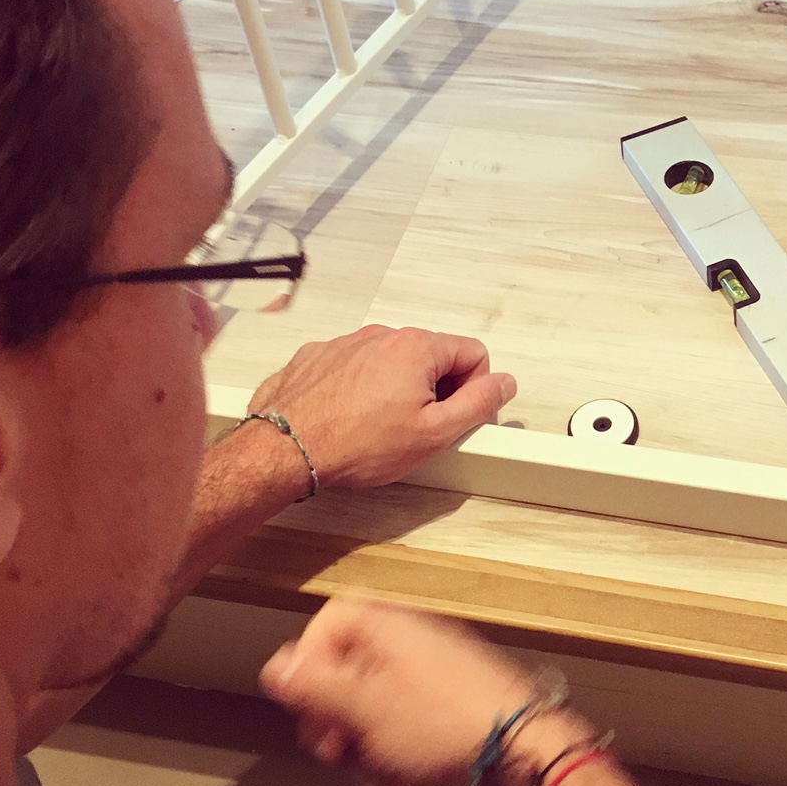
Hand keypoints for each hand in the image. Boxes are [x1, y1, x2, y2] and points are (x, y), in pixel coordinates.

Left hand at [247, 325, 515, 491]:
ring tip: (376, 427)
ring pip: (391, 361)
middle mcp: (381, 335)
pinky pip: (355, 366)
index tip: (452, 417)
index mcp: (416, 347)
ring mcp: (346, 343)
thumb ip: (478, 404)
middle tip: (414, 429)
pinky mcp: (318, 356)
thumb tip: (503, 384)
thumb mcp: (433, 434)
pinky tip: (348, 417)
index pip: (474, 354)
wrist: (283, 451)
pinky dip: (359, 388)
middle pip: (432, 356)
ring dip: (395, 389)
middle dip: (432, 390)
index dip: (473, 391)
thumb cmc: (352, 445)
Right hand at [260, 598, 576, 785]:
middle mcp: (413, 645)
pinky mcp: (453, 715)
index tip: (305, 704)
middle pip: (350, 674)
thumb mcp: (365, 707)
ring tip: (378, 780)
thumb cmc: (446, 724)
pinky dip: (399, 764)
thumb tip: (276, 666)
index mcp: (391, 628)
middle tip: (335, 751)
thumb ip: (316, 686)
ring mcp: (436, 680)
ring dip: (368, 753)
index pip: (332, 621)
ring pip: (377, 713)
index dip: (310, 662)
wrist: (523, 755)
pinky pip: (408, 734)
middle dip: (337, 721)